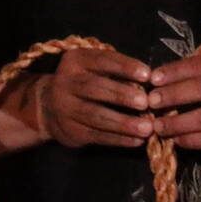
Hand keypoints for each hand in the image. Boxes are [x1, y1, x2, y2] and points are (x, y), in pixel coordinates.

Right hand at [35, 48, 155, 148]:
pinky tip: (136, 141)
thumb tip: (150, 83)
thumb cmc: (85, 82)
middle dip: (121, 95)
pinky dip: (119, 139)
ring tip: (147, 128)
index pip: (101, 60)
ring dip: (123, 123)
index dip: (124, 66)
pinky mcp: (70, 131)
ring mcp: (65, 108)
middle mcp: (65, 82)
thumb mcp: (94, 68)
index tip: (147, 74)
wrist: (50, 107)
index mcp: (75, 61)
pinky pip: (96, 135)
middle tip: (146, 102)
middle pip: (94, 88)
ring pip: (95, 115)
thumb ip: (117, 72)